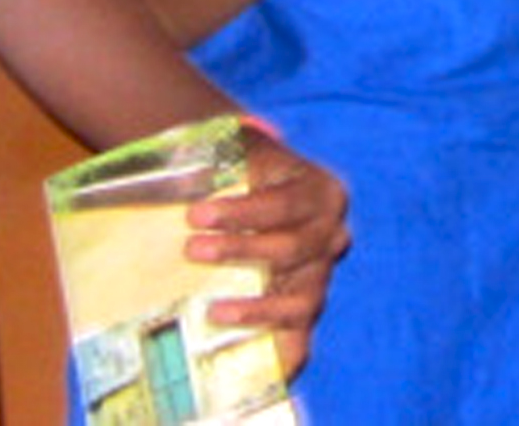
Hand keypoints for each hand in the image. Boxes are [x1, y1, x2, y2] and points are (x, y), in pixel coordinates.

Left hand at [190, 125, 351, 373]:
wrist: (263, 200)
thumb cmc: (247, 177)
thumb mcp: (242, 155)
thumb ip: (221, 155)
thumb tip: (187, 166)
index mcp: (320, 192)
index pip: (284, 203)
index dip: (240, 212)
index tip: (194, 215)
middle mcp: (331, 235)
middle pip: (291, 248)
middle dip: (239, 250)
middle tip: (191, 249)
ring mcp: (321, 277)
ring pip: (302, 299)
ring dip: (257, 308)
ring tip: (212, 311)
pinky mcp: (305, 313)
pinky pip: (302, 338)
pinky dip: (285, 353)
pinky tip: (257, 364)